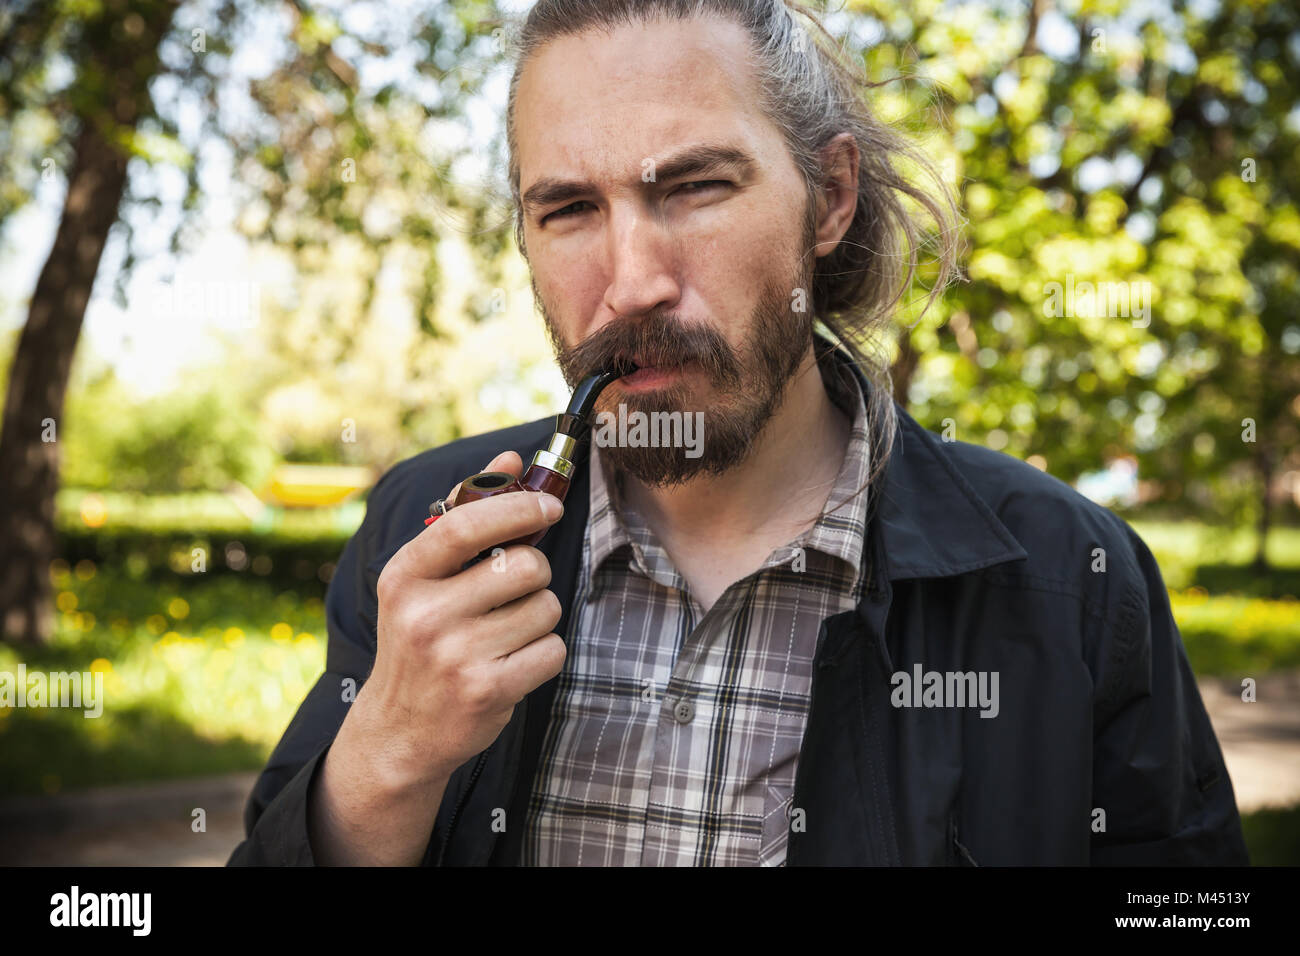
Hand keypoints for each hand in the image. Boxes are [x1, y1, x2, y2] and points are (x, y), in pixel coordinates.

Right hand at [361, 450, 566, 785]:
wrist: (400, 729)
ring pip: (545, 608)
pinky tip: (513, 662)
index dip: (520, 508)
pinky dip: (544, 654)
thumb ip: (466, 513)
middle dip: (534, 574)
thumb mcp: (424, 578)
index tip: (549, 507)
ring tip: (505, 633)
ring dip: (538, 616)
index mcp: (405, 575)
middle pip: (526, 566)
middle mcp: (424, 614)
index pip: (468, 524)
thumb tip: (511, 459)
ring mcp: (455, 656)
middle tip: (514, 592)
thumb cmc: (421, 639)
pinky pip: (552, 650)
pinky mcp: (486, 691)